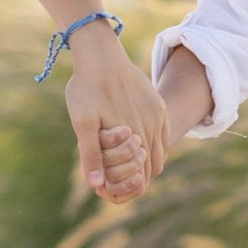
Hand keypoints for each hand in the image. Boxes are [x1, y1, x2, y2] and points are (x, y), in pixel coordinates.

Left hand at [65, 26, 170, 202]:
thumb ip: (92, 155)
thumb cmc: (87, 88)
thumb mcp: (83, 123)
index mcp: (135, 136)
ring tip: (127, 170)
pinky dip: (155, 149)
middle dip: (137, 180)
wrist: (100, 55)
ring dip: (147, 165)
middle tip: (118, 184)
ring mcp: (158, 115)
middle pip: (152, 168)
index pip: (141, 176)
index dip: (128, 189)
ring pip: (160, 153)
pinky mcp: (158, 105)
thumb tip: (97, 185)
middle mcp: (152, 127)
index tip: (112, 192)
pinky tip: (139, 151)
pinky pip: (164, 136)